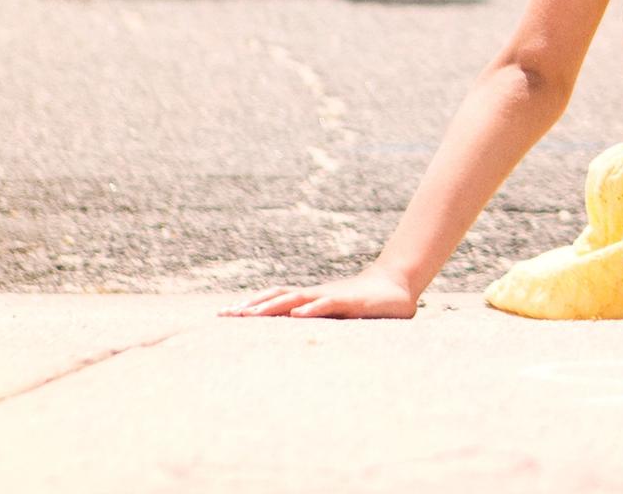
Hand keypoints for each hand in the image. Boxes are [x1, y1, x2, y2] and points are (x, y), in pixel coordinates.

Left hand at [229, 269, 417, 319]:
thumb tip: (296, 337)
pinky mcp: (350, 303)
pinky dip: (311, 309)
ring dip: (271, 307)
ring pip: (295, 299)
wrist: (398, 285)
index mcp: (310, 301)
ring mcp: (331, 297)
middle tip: (223, 316)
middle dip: (250, 308)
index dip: (250, 306)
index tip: (225, 315)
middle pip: (276, 298)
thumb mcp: (339, 318)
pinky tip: (297, 315)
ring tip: (248, 315)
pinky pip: (327, 305)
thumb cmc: (368, 306)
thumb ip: (320, 325)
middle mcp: (315, 296)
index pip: (274, 300)